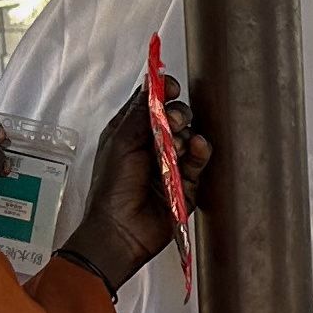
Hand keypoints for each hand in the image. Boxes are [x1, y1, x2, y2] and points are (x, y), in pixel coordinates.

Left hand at [63, 84, 207, 291]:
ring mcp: (171, 165)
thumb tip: (152, 82)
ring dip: (186, 135)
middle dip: (177, 115)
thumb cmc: (112, 187)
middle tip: (172, 122)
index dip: (163, 93)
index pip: (152, 104)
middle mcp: (152, 146)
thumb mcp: (121, 142)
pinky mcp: (187, 184)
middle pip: (175, 117)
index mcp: (130, 133)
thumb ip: (139, 112)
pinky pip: (199, 161)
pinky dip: (200, 151)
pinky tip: (197, 147)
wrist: (120, 231)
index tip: (172, 88)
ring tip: (176, 145)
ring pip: (189, 137)